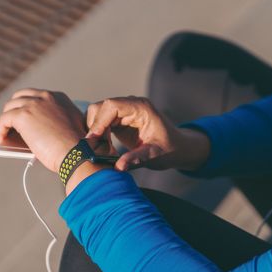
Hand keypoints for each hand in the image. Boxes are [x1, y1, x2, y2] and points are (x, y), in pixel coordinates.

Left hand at [0, 88, 106, 172]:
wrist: (76, 153)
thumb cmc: (76, 147)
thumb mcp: (71, 126)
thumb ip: (59, 120)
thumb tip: (40, 129)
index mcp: (58, 97)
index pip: (36, 96)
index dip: (28, 106)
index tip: (25, 116)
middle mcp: (46, 96)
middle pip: (21, 96)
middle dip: (14, 108)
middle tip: (12, 123)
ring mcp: (33, 105)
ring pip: (10, 107)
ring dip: (6, 119)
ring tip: (5, 133)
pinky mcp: (22, 116)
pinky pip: (4, 119)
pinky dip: (0, 129)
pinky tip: (1, 139)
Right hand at [86, 96, 209, 170]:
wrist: (178, 148)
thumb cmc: (170, 150)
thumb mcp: (155, 156)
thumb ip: (137, 159)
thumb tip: (118, 167)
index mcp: (141, 108)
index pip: (112, 106)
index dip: (99, 121)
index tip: (93, 139)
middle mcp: (131, 105)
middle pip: (101, 107)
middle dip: (94, 126)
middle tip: (95, 148)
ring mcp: (125, 110)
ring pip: (98, 113)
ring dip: (94, 130)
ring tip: (101, 149)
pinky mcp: (120, 119)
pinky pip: (101, 121)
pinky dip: (97, 133)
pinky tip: (103, 147)